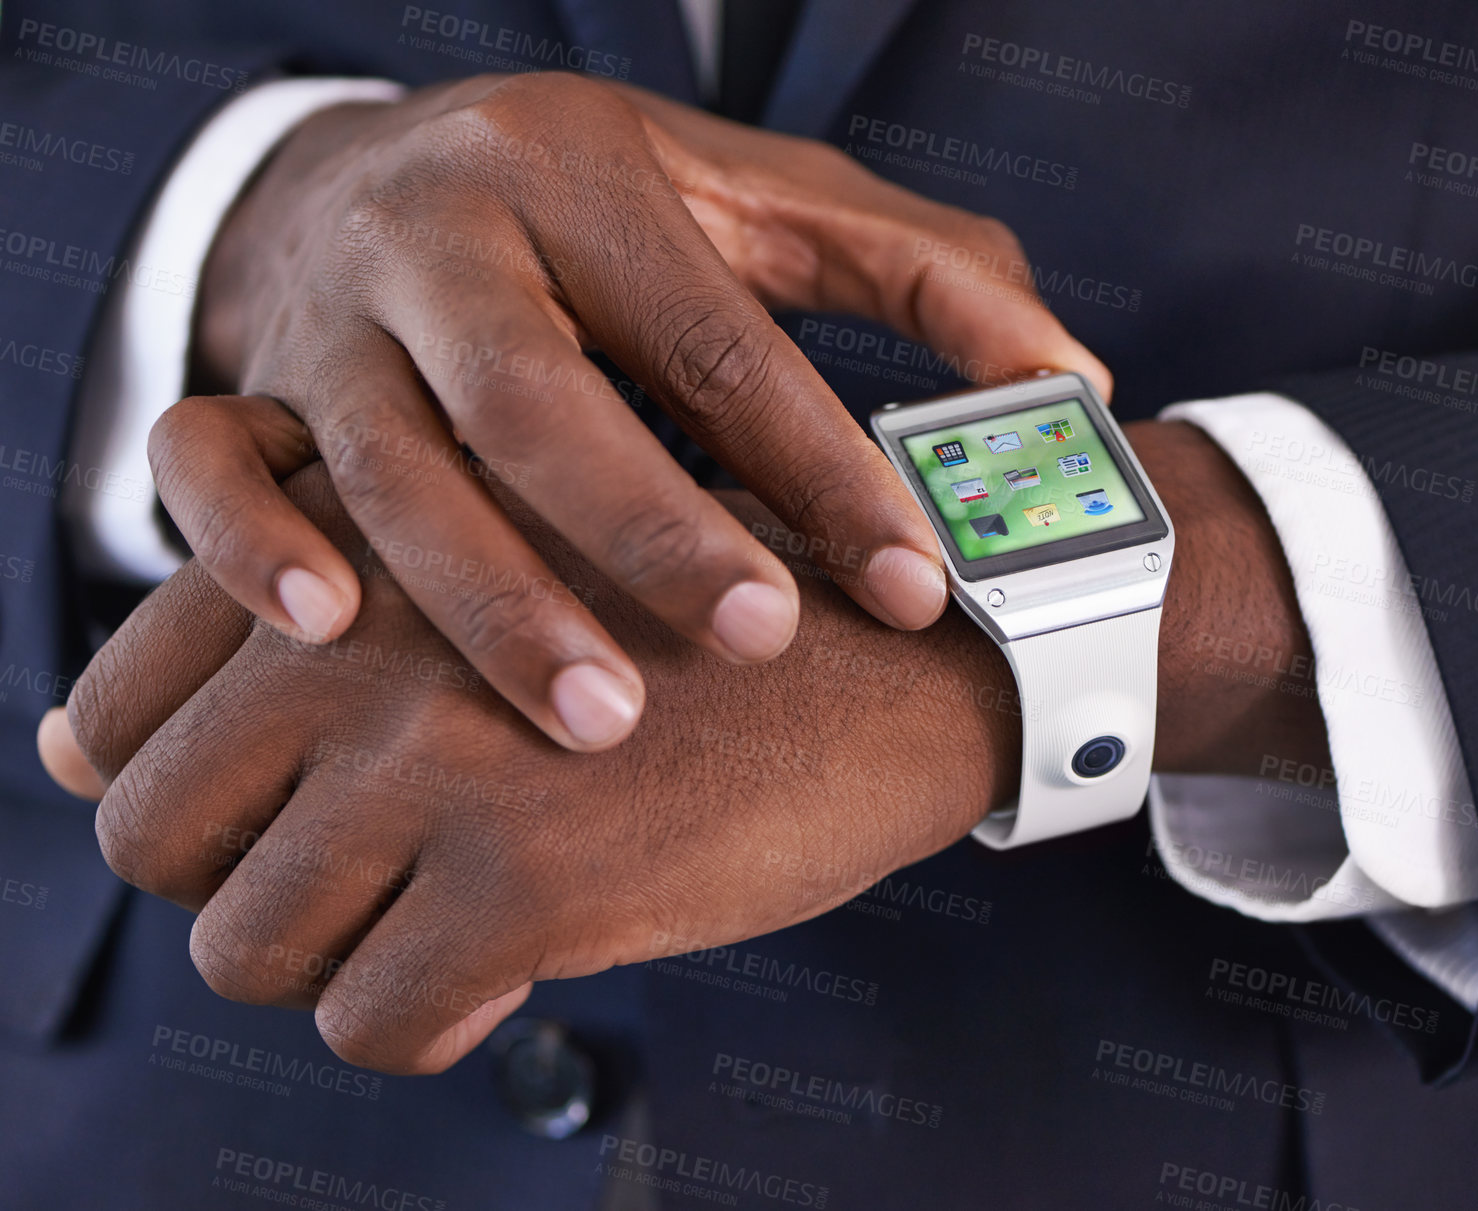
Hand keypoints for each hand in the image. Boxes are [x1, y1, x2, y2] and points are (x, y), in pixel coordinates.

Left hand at [56, 463, 1016, 1072]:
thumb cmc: (693, 609)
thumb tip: (56, 748)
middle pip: (151, 832)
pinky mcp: (524, 882)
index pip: (117, 708)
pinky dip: (423, 1024)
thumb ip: (280, 624)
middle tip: (361, 878)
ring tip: (442, 921)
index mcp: (343, 546)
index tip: (266, 814)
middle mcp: (358, 640)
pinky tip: (505, 973)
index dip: (172, 785)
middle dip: (240, 882)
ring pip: (246, 947)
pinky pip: (372, 1024)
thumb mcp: (487, 555)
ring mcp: (434, 760)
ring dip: (335, 959)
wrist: (901, 653)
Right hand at [171, 70, 1110, 750]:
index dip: (821, 464)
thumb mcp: (764, 203)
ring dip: (487, 598)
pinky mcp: (248, 382)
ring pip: (392, 461)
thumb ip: (925, 275)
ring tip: (596, 721)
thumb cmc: (606, 209)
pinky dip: (250, 546)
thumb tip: (1076, 382)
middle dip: (651, 532)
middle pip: (542, 397)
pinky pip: (212, 463)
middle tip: (758, 645)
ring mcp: (333, 316)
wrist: (379, 165)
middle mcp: (449, 238)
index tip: (914, 582)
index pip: (719, 339)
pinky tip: (325, 632)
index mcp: (589, 178)